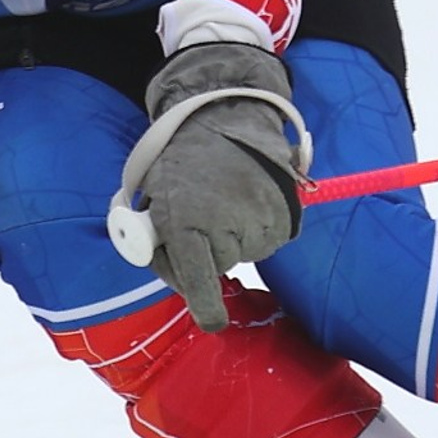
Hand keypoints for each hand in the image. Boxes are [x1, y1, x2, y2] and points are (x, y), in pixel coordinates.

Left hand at [118, 41, 308, 329]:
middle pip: (215, 267)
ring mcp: (259, 224)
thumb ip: (154, 237)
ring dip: (229, 236)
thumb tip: (171, 275)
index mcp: (185, 222)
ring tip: (222, 197)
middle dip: (204, 252)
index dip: (205, 307)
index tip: (213, 322)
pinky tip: (244, 199)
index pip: (196, 281)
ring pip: (241, 252)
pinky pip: (264, 239)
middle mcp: (225, 228)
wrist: (226, 115)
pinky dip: (253, 227)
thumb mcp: (153, 195)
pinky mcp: (284, 219)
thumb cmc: (182, 158)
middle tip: (197, 216)